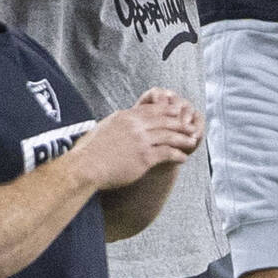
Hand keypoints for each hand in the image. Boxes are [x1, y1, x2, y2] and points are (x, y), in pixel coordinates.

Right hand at [72, 91, 200, 189]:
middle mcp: (135, 126)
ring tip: (192, 141)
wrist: (85, 167)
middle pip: (164, 120)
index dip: (166, 110)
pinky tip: (183, 157)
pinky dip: (177, 154)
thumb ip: (117, 124)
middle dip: (179, 122)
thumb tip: (120, 124)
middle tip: (190, 125)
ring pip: (168, 136)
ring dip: (182, 138)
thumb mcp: (103, 128)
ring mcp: (140, 141)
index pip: (151, 109)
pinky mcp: (144, 157)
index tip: (176, 112)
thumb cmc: (88, 152)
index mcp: (125, 116)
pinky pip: (166, 153)